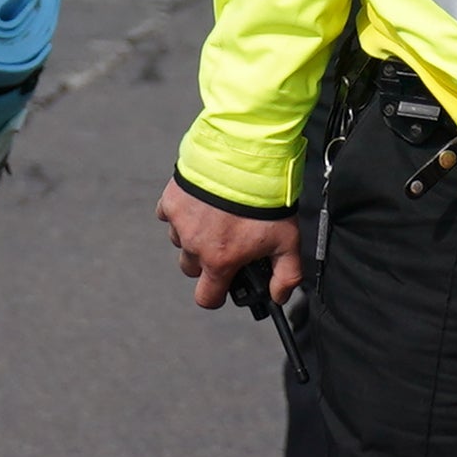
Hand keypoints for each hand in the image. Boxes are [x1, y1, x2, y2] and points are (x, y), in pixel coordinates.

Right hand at [160, 181, 300, 311]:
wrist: (244, 158)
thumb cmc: (264, 198)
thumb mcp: (287, 240)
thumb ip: (286, 275)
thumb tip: (279, 296)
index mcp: (219, 260)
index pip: (206, 298)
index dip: (216, 295)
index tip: (224, 286)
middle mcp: (194, 245)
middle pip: (192, 269)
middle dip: (206, 262)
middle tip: (225, 242)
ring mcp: (179, 222)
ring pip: (180, 241)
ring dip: (194, 235)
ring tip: (216, 216)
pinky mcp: (171, 200)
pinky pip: (169, 214)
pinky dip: (183, 211)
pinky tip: (202, 201)